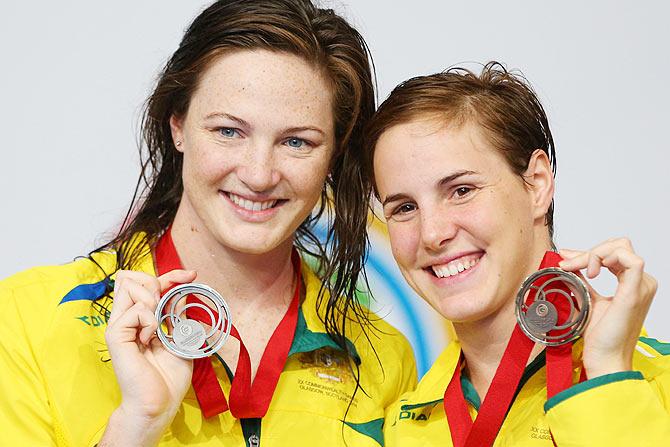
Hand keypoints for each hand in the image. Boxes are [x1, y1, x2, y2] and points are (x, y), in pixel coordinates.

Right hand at [101, 269, 196, 445]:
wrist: (159, 402)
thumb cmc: (168, 376)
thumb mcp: (180, 335)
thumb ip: (176, 312)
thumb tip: (181, 287)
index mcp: (142, 319)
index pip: (148, 283)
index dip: (171, 274)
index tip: (191, 274)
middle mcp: (128, 319)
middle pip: (135, 279)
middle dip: (159, 282)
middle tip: (169, 303)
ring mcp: (120, 326)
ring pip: (132, 288)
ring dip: (153, 301)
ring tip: (158, 327)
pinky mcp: (116, 335)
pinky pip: (135, 311)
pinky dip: (150, 321)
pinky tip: (150, 338)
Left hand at [558, 238, 656, 378]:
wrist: (605, 358)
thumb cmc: (600, 336)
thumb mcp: (588, 299)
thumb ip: (583, 280)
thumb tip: (568, 262)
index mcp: (633, 283)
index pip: (614, 253)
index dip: (587, 251)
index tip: (565, 257)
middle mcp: (642, 282)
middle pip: (617, 246)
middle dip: (588, 251)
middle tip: (568, 263)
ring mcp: (642, 286)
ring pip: (621, 247)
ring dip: (593, 253)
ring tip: (577, 269)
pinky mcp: (635, 292)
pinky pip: (631, 259)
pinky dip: (605, 258)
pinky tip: (591, 272)